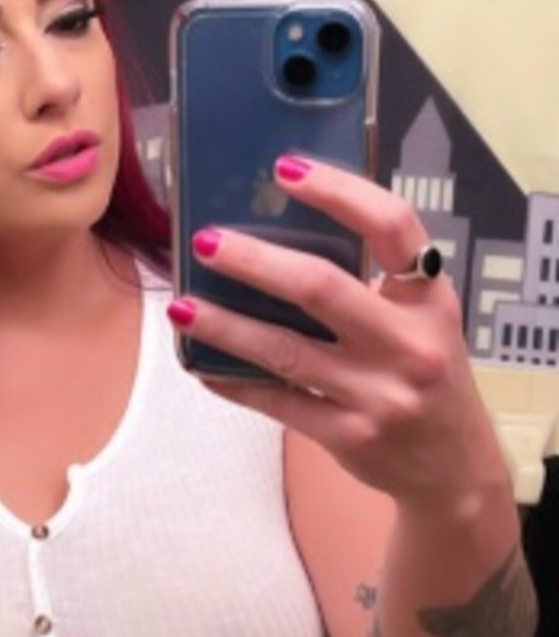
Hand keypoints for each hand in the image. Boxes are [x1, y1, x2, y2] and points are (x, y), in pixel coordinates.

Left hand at [168, 155, 506, 507]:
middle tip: (205, 242)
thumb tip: (278, 230)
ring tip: (181, 308)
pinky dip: (234, 382)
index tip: (284, 169)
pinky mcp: (349, 435)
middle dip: (254, 262)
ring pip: (285, 351)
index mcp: (429, 298)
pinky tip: (202, 364)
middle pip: (321, 287)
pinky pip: (277, 402)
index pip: (391, 226)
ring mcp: (379, 394)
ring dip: (226, 326)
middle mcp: (409, 343)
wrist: (454, 467)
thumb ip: (372, 281)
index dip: (338, 191)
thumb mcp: (422, 320)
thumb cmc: (426, 374)